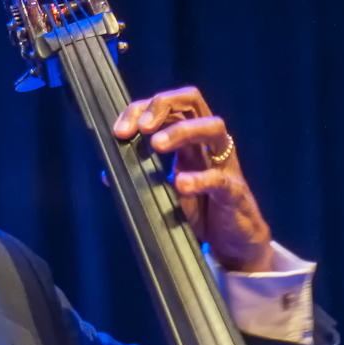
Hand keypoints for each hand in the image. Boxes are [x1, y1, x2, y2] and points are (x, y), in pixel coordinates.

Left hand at [113, 87, 273, 272]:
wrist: (232, 243)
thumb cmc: (202, 212)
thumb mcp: (166, 192)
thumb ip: (143, 178)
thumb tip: (108, 173)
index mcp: (190, 141)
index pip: (168, 107)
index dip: (141, 110)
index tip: (119, 131)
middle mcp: (208, 145)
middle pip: (192, 101)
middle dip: (162, 106)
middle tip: (140, 127)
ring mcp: (224, 165)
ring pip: (213, 127)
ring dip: (182, 130)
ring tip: (157, 144)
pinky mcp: (234, 192)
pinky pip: (220, 178)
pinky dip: (200, 178)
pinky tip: (181, 184)